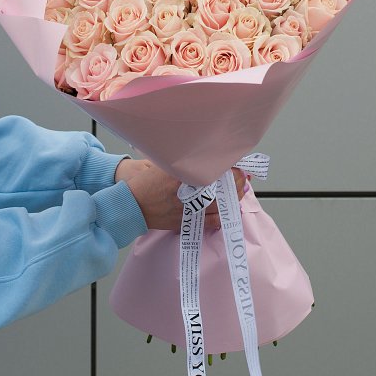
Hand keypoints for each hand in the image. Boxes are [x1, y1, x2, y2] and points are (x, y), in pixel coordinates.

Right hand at [115, 159, 247, 230]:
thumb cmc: (146, 182)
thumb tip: (204, 154)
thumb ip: (182, 159)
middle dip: (236, 182)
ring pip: (220, 206)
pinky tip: (229, 207)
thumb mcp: (162, 163)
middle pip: (221, 189)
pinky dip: (223, 214)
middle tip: (243, 175)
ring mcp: (188, 210)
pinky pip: (212, 221)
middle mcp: (187, 194)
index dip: (229, 168)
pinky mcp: (188, 222)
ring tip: (239, 189)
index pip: (213, 170)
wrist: (132, 205)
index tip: (236, 163)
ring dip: (233, 197)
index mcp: (181, 176)